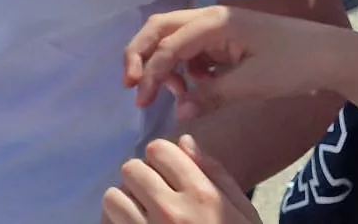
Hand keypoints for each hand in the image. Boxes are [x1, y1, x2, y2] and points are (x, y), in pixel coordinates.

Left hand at [103, 136, 260, 223]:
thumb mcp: (244, 213)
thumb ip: (216, 174)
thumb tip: (184, 141)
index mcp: (202, 197)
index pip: (158, 150)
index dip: (162, 160)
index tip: (170, 174)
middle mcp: (171, 212)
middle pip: (131, 169)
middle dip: (142, 180)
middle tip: (156, 196)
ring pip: (113, 197)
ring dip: (125, 204)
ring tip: (143, 217)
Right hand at [124, 6, 332, 121]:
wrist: (332, 55)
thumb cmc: (294, 65)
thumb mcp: (252, 84)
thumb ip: (211, 95)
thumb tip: (179, 112)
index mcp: (214, 22)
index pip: (169, 45)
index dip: (150, 72)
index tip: (141, 99)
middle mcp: (210, 18)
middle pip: (159, 29)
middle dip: (140, 56)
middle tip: (130, 85)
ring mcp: (217, 28)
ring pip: (173, 39)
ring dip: (164, 65)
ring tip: (175, 95)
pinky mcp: (225, 40)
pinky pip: (192, 51)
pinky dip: (185, 69)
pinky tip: (196, 88)